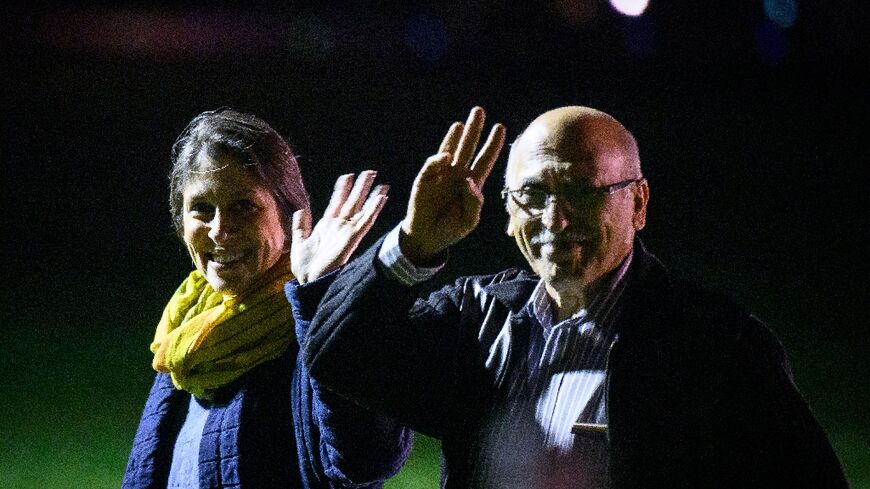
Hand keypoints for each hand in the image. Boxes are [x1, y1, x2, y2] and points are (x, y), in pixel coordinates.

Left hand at [291, 170, 387, 283]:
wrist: (309, 281)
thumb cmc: (305, 266)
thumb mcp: (299, 241)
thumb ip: (301, 225)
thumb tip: (300, 209)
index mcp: (327, 225)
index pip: (337, 202)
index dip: (343, 189)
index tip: (348, 176)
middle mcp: (339, 226)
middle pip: (353, 202)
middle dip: (361, 187)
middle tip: (370, 172)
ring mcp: (347, 231)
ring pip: (362, 209)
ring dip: (371, 196)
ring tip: (381, 183)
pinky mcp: (352, 238)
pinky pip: (365, 221)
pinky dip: (374, 209)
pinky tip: (381, 199)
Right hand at [401, 106, 505, 264]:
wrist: (427, 238)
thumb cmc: (450, 229)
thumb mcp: (469, 221)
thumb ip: (474, 203)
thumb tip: (468, 181)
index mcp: (472, 183)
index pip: (485, 160)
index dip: (492, 145)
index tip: (500, 128)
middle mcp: (457, 174)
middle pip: (468, 148)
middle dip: (474, 130)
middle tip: (479, 111)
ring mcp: (441, 176)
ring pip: (449, 150)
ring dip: (454, 137)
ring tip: (460, 124)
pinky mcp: (424, 181)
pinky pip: (432, 166)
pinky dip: (438, 160)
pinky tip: (445, 156)